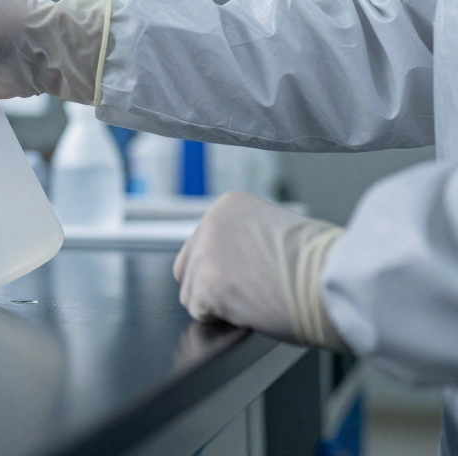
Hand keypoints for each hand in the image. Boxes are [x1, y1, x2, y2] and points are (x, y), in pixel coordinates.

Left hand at [174, 192, 345, 348]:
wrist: (338, 281)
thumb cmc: (324, 262)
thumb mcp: (279, 230)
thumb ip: (246, 239)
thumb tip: (232, 262)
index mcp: (229, 205)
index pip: (203, 243)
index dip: (224, 267)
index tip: (246, 276)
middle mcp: (211, 223)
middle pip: (188, 266)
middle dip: (211, 285)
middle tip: (247, 294)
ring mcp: (206, 255)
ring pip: (191, 293)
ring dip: (217, 304)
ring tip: (255, 301)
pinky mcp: (207, 287)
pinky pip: (199, 312)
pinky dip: (221, 320)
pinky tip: (250, 311)